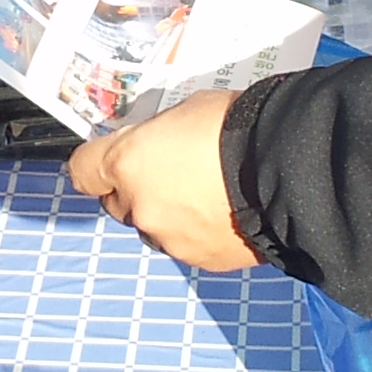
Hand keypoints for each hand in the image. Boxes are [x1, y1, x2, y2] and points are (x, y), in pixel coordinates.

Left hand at [68, 91, 256, 269]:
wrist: (289, 169)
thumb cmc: (239, 128)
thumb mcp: (185, 111)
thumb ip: (156, 137)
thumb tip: (154, 148)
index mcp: (127, 162)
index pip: (82, 171)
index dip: (96, 164)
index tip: (110, 159)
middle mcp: (139, 206)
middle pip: (118, 204)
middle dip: (138, 190)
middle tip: (172, 172)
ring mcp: (170, 238)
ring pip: (155, 228)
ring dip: (171, 214)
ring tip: (209, 193)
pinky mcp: (201, 260)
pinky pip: (188, 245)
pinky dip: (201, 232)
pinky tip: (226, 211)